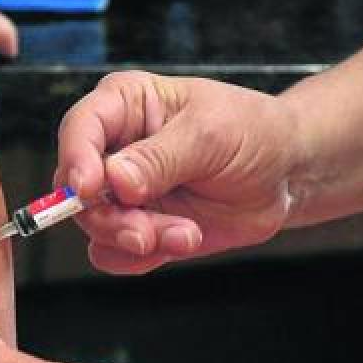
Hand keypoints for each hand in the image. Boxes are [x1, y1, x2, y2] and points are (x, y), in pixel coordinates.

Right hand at [55, 71, 301, 274]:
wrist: (285, 172)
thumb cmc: (251, 132)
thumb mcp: (210, 133)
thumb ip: (160, 156)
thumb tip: (114, 178)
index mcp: (125, 105)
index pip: (80, 128)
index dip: (76, 158)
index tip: (91, 188)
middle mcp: (115, 148)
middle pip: (77, 188)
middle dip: (111, 216)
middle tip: (147, 232)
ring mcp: (125, 192)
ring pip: (96, 226)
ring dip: (135, 238)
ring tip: (186, 235)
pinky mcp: (140, 226)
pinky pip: (115, 253)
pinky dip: (142, 258)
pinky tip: (183, 241)